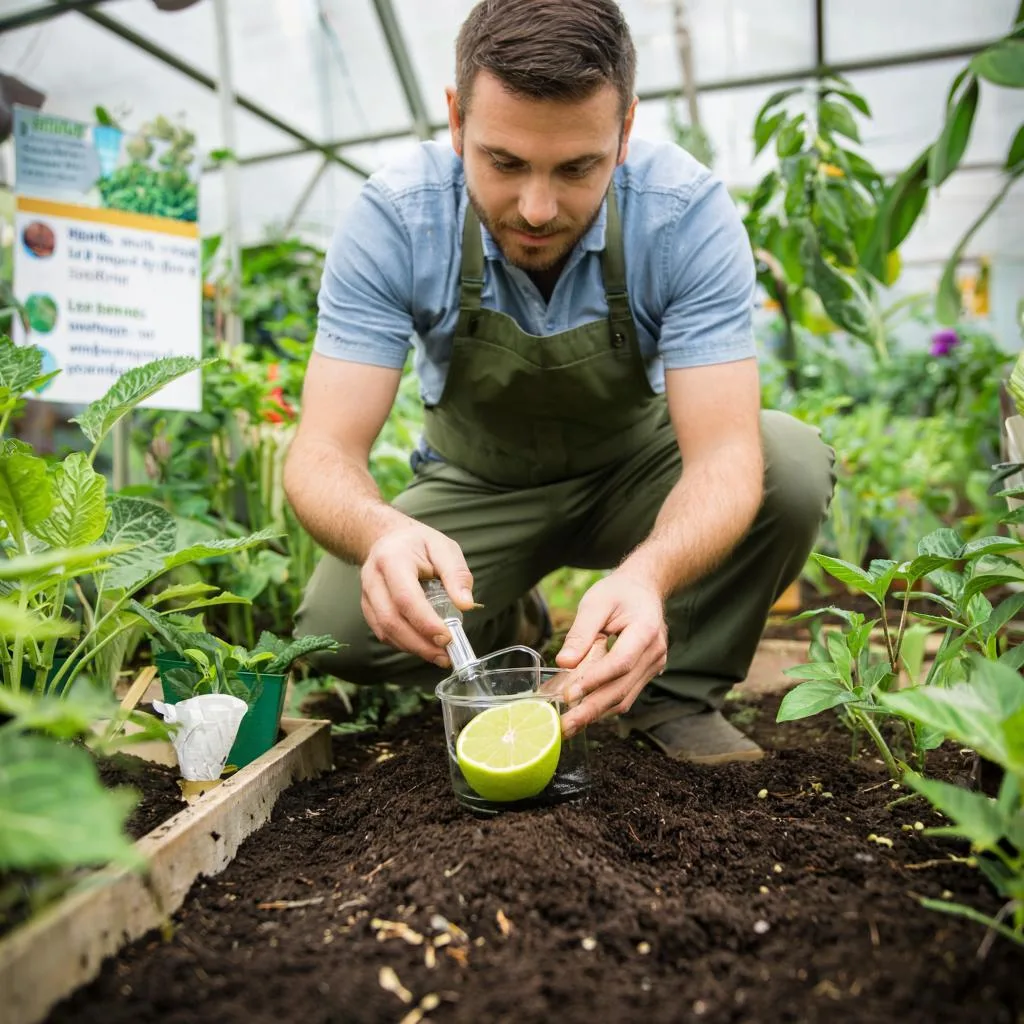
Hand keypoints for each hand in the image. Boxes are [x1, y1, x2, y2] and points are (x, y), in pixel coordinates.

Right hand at [361, 521, 473, 665]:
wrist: (388, 539)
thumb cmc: (418, 543)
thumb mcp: (444, 548)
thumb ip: (456, 574)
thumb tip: (466, 605)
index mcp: (392, 559)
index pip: (405, 597)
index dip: (425, 622)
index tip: (447, 637)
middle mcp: (373, 579)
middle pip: (391, 620)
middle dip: (419, 643)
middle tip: (445, 655)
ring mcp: (366, 595)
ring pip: (385, 630)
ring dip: (412, 648)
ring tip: (438, 655)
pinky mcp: (368, 608)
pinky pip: (383, 633)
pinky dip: (404, 644)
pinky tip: (423, 646)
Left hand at [554, 571, 667, 737]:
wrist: (644, 590)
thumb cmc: (618, 593)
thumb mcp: (595, 603)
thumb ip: (580, 633)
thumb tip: (564, 663)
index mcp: (645, 630)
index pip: (620, 663)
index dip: (594, 681)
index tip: (568, 694)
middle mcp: (654, 652)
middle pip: (622, 688)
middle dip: (591, 709)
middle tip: (565, 726)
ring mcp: (654, 665)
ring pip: (624, 697)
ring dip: (596, 714)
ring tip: (569, 726)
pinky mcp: (646, 673)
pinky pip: (625, 694)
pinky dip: (603, 705)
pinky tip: (582, 712)